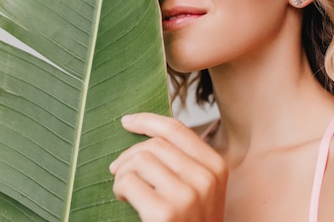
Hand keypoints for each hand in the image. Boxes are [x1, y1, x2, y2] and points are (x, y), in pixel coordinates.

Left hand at [109, 113, 226, 221]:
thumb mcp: (200, 191)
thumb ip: (184, 163)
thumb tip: (147, 134)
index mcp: (216, 167)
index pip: (177, 129)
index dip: (148, 121)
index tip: (127, 121)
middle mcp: (205, 178)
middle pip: (154, 144)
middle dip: (129, 155)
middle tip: (117, 171)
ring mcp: (187, 195)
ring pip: (140, 159)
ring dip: (122, 173)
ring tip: (124, 190)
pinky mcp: (165, 212)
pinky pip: (129, 181)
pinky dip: (119, 188)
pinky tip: (123, 201)